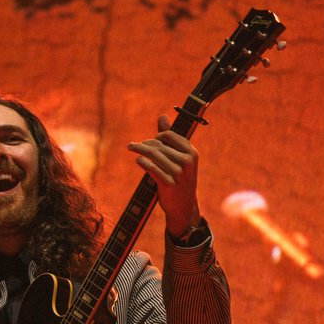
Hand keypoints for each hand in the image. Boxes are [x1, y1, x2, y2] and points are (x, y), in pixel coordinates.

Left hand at [127, 114, 201, 238]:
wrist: (183, 207)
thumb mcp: (179, 158)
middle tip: (133, 145)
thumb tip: (162, 116)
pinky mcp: (168, 184)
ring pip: (154, 155)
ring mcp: (178, 173)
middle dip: (144, 143)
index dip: (157, 135)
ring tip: (131, 147)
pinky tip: (138, 160)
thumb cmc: (180, 179)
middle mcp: (187, 162)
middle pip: (160, 145)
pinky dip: (143, 162)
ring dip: (140, 150)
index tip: (149, 140)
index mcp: (192, 153)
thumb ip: (170, 138)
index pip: (170, 136)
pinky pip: (152, 168)